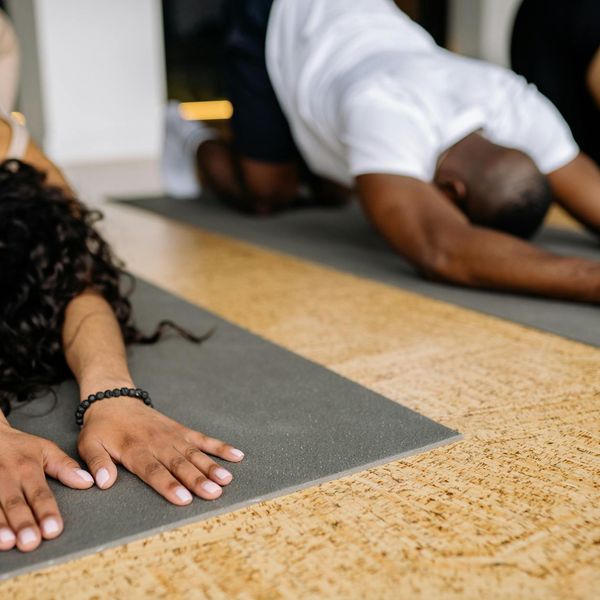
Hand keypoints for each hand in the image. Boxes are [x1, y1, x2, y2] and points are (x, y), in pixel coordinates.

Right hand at [0, 423, 93, 551]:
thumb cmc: (19, 447)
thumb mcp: (45, 450)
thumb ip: (65, 467)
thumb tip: (88, 482)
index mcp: (27, 468)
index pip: (40, 494)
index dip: (47, 512)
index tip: (53, 530)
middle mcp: (7, 477)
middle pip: (16, 503)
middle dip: (24, 523)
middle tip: (31, 542)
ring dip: (1, 526)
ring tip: (9, 543)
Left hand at [77, 397, 244, 504]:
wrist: (115, 400)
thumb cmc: (102, 428)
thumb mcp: (88, 444)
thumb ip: (97, 462)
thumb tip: (103, 482)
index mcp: (135, 450)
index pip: (154, 471)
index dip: (169, 485)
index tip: (184, 499)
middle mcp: (158, 443)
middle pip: (179, 464)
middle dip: (197, 480)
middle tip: (214, 493)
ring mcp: (173, 436)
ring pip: (194, 453)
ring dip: (211, 467)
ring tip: (226, 480)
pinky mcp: (182, 430)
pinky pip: (203, 439)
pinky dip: (220, 447)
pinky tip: (236, 456)